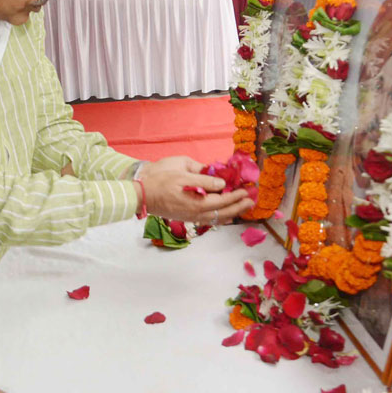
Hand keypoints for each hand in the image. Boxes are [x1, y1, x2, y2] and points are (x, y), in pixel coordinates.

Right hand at [138, 156, 254, 223]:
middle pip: (223, 213)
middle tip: (251, 202)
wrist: (140, 193)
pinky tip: (223, 215)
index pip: (223, 201)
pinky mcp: (186, 218)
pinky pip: (208, 220)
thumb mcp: (182, 172)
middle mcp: (196, 213)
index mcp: (196, 202)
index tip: (247, 190)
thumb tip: (221, 184)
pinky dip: (219, 218)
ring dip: (231, 213)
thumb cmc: (159, 179)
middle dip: (238, 207)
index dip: (236, 196)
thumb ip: (204, 179)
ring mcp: (190, 217)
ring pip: (216, 219)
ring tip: (242, 209)